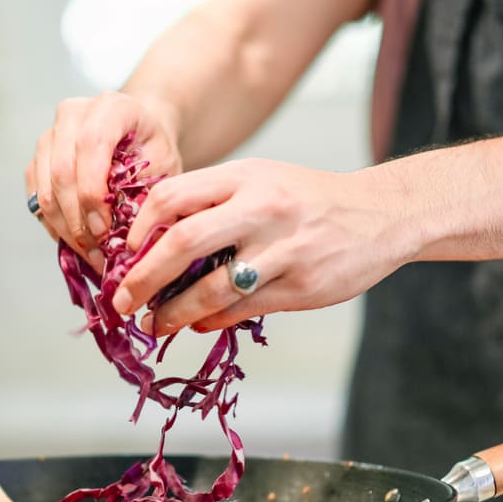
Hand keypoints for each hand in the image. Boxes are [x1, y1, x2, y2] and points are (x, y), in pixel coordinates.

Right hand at [24, 92, 181, 269]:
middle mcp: (72, 114)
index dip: (93, 191)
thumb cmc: (153, 150)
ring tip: (90, 255)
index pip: (91, 144)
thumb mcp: (165, 166)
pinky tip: (76, 243)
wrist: (137, 135)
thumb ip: (147, 192)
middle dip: (78, 219)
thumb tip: (128, 238)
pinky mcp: (37, 160)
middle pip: (62, 171)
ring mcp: (50, 136)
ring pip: (45, 189)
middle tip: (97, 252)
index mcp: (111, 106)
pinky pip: (36, 199)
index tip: (104, 230)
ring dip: (65, 229)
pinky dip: (55, 226)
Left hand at [109, 158, 418, 334]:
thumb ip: (211, 202)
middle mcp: (262, 209)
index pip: (171, 196)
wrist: (381, 215)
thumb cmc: (307, 200)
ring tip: (155, 324)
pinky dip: (212, 321)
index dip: (138, 229)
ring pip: (211, 289)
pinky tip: (197, 325)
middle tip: (121, 301)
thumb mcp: (260, 180)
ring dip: (174, 313)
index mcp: (245, 176)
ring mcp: (283, 249)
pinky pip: (242, 309)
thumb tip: (153, 244)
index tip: (123, 254)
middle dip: (142, 278)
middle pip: (182, 243)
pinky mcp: (301, 286)